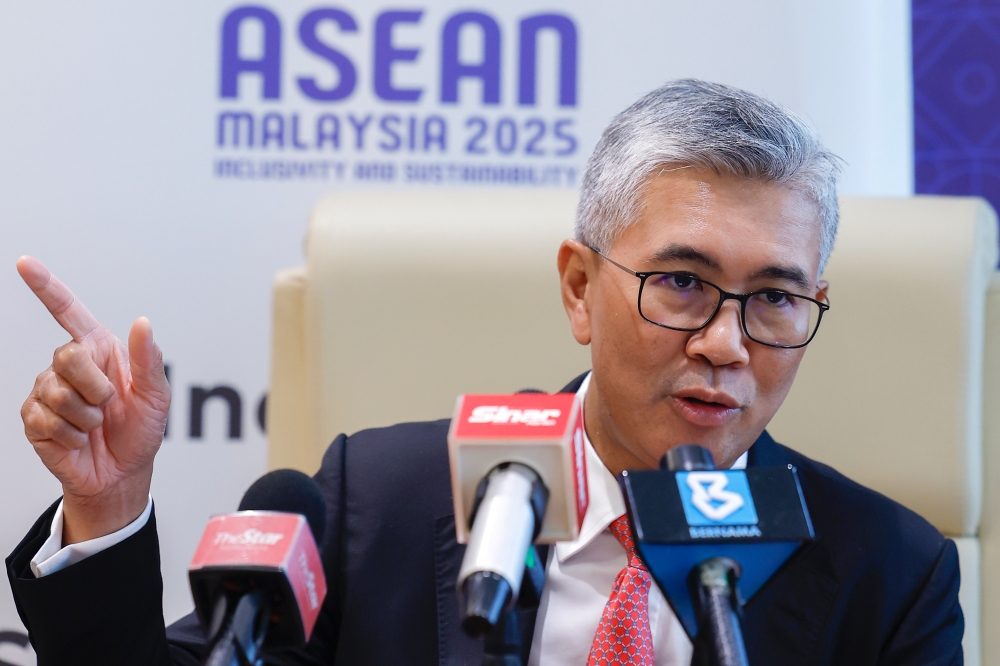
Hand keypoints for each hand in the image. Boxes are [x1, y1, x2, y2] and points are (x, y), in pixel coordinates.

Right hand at [18, 257, 170, 544]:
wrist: (121, 472)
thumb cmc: (140, 430)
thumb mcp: (156, 395)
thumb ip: (150, 360)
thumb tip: (143, 323)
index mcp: (99, 350)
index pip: (68, 311)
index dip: (46, 286)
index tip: (25, 263)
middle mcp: (70, 365)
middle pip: (68, 355)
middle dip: (96, 386)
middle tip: (109, 405)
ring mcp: (47, 390)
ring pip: (58, 392)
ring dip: (87, 415)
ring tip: (96, 425)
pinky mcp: (34, 418)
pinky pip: (47, 419)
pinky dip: (71, 434)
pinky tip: (79, 438)